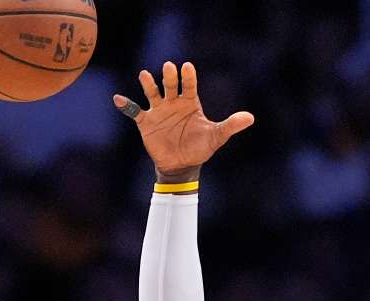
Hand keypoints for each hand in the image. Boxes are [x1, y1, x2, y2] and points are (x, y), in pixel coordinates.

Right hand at [113, 61, 254, 181]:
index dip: (188, 77)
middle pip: (170, 86)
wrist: (182, 165)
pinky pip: (134, 111)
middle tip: (169, 67)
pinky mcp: (146, 122)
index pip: (189, 86)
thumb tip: (250, 118)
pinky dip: (126, 105)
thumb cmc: (200, 147)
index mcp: (190, 103)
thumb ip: (231, 125)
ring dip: (149, 85)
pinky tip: (119, 99)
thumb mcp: (217, 136)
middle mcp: (173, 103)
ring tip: (145, 75)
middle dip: (169, 77)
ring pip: (152, 93)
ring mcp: (159, 111)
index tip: (187, 67)